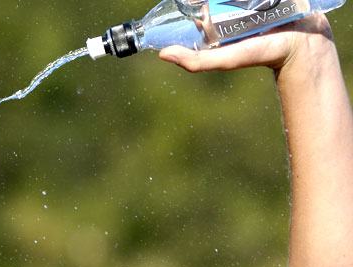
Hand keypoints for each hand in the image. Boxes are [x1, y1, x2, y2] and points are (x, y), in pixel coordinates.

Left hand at [158, 14, 334, 72]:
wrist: (303, 47)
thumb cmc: (263, 54)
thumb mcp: (225, 59)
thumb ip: (196, 62)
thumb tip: (162, 55)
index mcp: (215, 18)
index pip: (200, 3)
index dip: (198, 1)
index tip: (204, 2)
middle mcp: (231, 5)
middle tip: (240, 2)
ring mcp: (251, 0)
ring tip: (253, 0)